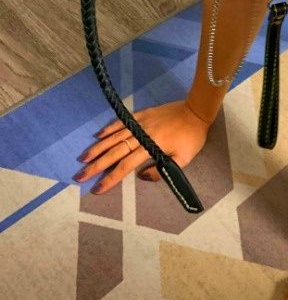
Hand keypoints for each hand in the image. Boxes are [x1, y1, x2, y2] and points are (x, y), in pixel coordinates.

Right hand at [74, 99, 209, 192]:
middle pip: (115, 152)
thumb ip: (162, 170)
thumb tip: (142, 177)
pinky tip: (98, 135)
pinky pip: (123, 121)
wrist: (197, 110)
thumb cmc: (192, 137)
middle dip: (96, 165)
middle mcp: (142, 134)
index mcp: (151, 147)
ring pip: (115, 136)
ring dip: (98, 147)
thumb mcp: (183, 159)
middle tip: (80, 175)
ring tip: (83, 158)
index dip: (111, 178)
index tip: (97, 189)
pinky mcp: (143, 114)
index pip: (126, 166)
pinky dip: (110, 128)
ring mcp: (141, 122)